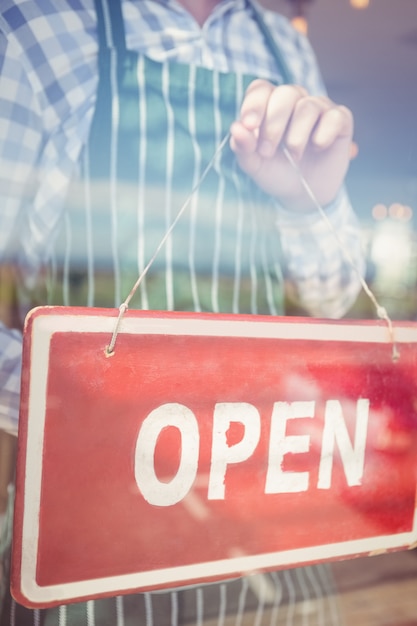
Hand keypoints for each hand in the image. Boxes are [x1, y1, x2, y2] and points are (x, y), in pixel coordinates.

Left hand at [230, 80, 353, 210]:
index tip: (249, 126)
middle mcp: (295, 101)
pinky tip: (318, 148)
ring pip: (308, 106)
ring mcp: (319, 108)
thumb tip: (236, 128)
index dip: (254, 104)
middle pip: (285, 94)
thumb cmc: (276, 173)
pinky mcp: (340, 120)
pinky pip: (335, 117)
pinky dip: (324, 135)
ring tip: (294, 155)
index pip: (261, 89)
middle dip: (274, 124)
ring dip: (297, 135)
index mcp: (269, 105)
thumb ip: (243, 147)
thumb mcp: (255, 165)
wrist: (301, 194)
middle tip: (268, 151)